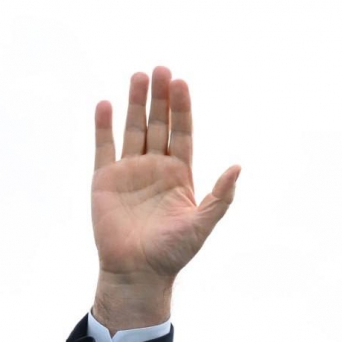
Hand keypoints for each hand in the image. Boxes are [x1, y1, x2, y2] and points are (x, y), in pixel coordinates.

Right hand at [90, 66, 239, 329]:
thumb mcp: (202, 224)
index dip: (182, 108)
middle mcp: (155, 168)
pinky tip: (105, 104)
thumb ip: (220, 197)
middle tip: (161, 69)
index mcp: (179, 175)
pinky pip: (104, 146)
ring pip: (134, 129)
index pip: (182, 133)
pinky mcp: (105, 180)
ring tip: (138, 75)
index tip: (181, 83)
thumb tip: (238, 167)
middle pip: (159, 124)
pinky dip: (103, 126)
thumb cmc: (172, 253)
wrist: (137, 273)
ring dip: (135, 103)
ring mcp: (129, 172)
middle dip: (160, 98)